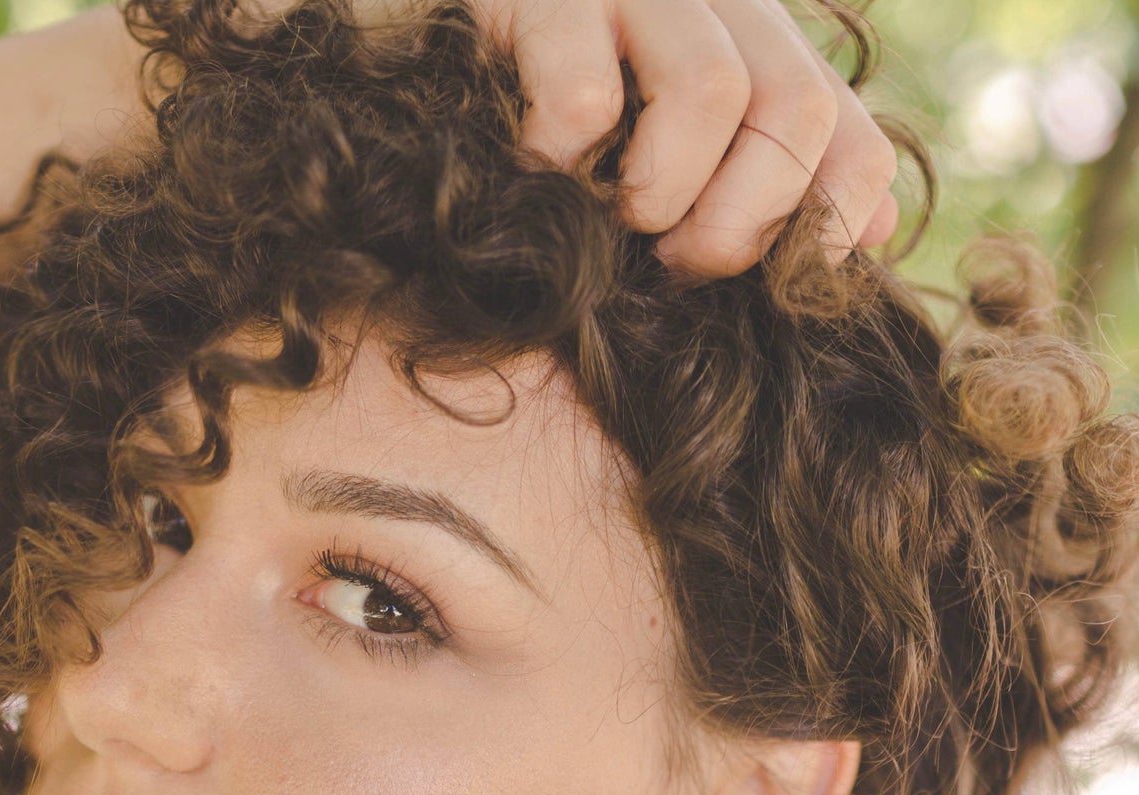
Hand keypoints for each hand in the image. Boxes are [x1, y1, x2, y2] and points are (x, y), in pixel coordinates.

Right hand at [478, 0, 900, 275]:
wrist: (417, 21)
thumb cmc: (550, 108)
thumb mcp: (677, 143)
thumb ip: (775, 178)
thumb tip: (874, 227)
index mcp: (749, 37)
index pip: (845, 126)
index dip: (831, 215)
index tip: (771, 273)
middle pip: (795, 111)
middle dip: (739, 225)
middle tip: (672, 263)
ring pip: (708, 96)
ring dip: (658, 196)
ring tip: (608, 221)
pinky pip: (581, 97)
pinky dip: (559, 161)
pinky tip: (532, 171)